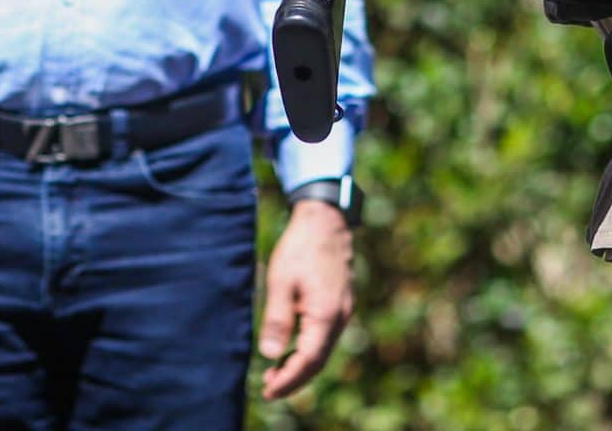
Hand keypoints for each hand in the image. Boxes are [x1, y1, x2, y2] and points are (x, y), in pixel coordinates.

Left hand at [258, 199, 354, 399]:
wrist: (326, 220)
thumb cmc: (300, 247)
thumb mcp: (281, 281)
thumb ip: (277, 319)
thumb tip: (269, 354)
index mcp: (326, 314)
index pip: (308, 360)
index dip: (289, 380)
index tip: (268, 391)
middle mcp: (340, 317)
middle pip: (319, 361)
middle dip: (294, 379)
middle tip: (269, 389)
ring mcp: (343, 311)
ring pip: (323, 350)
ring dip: (301, 366)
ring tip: (275, 374)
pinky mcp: (340, 304)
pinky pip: (326, 337)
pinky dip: (309, 349)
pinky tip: (291, 349)